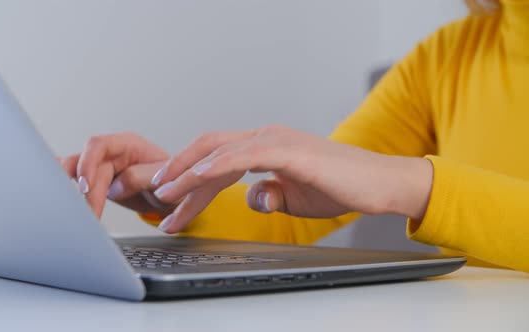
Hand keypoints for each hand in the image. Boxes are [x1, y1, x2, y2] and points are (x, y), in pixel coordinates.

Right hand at [60, 132, 172, 217]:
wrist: (172, 199)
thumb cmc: (174, 185)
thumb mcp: (167, 181)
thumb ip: (143, 177)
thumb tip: (119, 183)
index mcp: (129, 144)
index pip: (99, 145)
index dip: (88, 163)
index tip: (86, 187)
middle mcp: (112, 153)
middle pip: (83, 162)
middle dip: (83, 189)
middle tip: (89, 212)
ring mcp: (102, 166)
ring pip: (73, 170)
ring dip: (70, 189)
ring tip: (72, 209)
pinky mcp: (96, 181)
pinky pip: (74, 179)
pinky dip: (63, 185)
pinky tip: (51, 194)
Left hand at [150, 125, 432, 232]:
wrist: (379, 183)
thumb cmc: (342, 187)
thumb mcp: (294, 197)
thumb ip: (269, 195)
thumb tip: (253, 198)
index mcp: (265, 147)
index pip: (216, 159)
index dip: (189, 177)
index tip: (171, 199)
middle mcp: (265, 138)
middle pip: (209, 151)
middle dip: (178, 173)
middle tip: (155, 197)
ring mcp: (275, 141)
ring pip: (218, 150)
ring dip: (187, 171)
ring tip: (164, 193)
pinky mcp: (288, 150)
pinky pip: (243, 156)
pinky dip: (216, 165)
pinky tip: (197, 178)